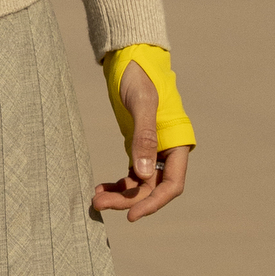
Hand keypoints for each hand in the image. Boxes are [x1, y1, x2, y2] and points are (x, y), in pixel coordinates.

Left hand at [92, 58, 191, 223]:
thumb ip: (144, 137)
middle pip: (152, 188)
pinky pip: (131, 174)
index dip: (153, 202)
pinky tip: (101, 187)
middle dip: (128, 199)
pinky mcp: (137, 147)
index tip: (131, 215)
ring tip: (96, 198)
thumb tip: (144, 175)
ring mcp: (152, 150)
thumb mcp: (142, 104)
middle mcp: (167, 150)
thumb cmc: (140, 77)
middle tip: (98, 203)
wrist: (130, 60)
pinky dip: (117, 184)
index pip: (172, 184)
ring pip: (140, 184)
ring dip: (121, 194)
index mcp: (177, 143)